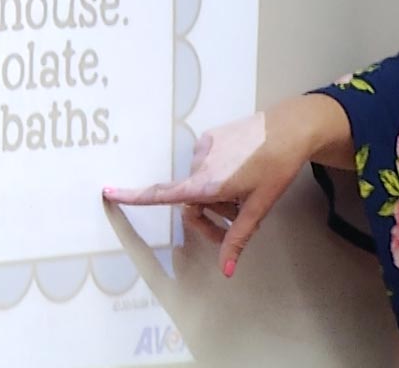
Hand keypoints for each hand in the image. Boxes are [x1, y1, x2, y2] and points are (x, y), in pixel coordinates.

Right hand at [103, 94, 349, 277]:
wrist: (292, 127)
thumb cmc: (277, 168)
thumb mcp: (260, 207)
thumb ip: (238, 238)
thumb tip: (226, 270)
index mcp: (208, 182)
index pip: (163, 194)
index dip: (133, 196)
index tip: (107, 192)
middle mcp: (200, 163)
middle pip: (189, 200)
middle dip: (207, 217)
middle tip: (234, 225)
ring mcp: (205, 147)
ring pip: (200, 183)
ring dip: (216, 198)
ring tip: (246, 196)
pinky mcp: (212, 136)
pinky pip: (207, 165)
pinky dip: (219, 177)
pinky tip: (244, 174)